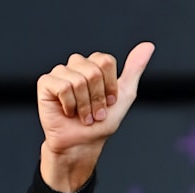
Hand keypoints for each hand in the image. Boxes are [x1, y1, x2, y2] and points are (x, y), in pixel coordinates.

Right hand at [36, 41, 154, 191]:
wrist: (83, 143)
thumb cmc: (101, 123)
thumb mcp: (125, 95)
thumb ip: (134, 69)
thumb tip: (148, 46)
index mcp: (94, 65)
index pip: (105, 61)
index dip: (110, 86)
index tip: (109, 102)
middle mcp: (76, 65)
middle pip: (93, 70)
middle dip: (98, 97)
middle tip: (95, 112)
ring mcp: (60, 73)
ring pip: (78, 79)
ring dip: (85, 105)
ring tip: (83, 115)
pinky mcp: (46, 83)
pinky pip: (63, 87)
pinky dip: (70, 105)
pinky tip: (68, 112)